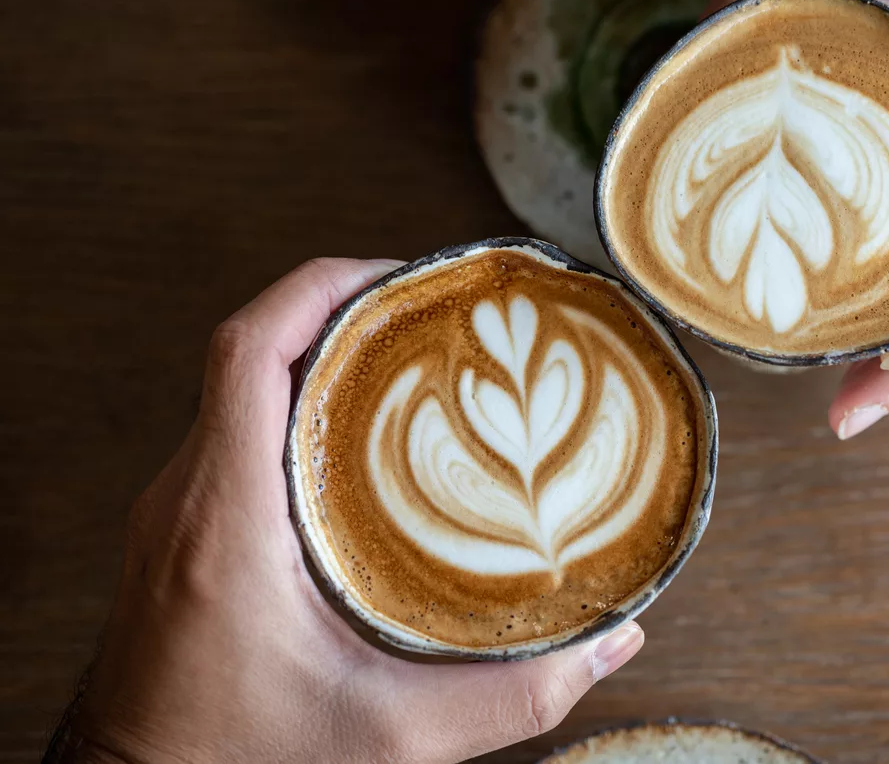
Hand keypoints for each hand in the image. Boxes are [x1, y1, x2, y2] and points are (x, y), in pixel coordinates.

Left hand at [47, 259, 643, 763]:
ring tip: (409, 353)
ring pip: (240, 386)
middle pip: (250, 348)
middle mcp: (189, 497)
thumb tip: (606, 645)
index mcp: (227, 519)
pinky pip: (237, 428)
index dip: (321, 286)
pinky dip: (298, 402)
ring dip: (319, 352)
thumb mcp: (389, 738)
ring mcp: (179, 511)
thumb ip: (511, 698)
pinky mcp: (185, 531)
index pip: (248, 349)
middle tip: (431, 308)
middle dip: (341, 307)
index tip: (398, 275)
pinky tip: (364, 433)